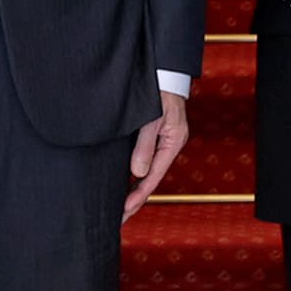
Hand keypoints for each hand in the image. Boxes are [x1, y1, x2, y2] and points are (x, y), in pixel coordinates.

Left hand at [124, 92, 188, 218]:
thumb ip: (144, 146)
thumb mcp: (151, 119)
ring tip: (119, 209)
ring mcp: (161, 142)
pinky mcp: (153, 136)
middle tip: (118, 220)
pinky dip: (133, 175)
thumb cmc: (158, 91)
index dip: (137, 196)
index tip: (123, 211)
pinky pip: (143, 161)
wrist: (163, 71)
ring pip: (146, 172)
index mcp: (172, 143)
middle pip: (150, 180)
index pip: (153, 177)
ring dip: (133, 190)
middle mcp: (168, 145)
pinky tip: (123, 184)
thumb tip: (137, 173)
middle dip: (134, 200)